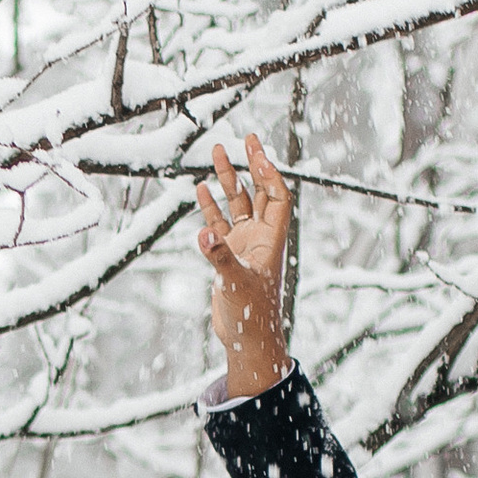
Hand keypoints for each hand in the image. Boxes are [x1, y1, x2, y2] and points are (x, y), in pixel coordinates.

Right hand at [193, 134, 293, 398]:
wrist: (247, 340)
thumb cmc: (252, 315)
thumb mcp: (235, 283)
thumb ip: (219, 257)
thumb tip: (203, 233)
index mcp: (271, 239)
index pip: (277, 197)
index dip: (269, 173)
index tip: (256, 152)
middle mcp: (260, 237)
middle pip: (259, 192)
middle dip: (251, 165)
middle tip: (244, 137)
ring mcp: (243, 245)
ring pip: (237, 204)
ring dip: (228, 179)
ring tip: (216, 152)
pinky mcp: (227, 256)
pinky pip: (219, 224)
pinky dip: (210, 206)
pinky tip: (200, 188)